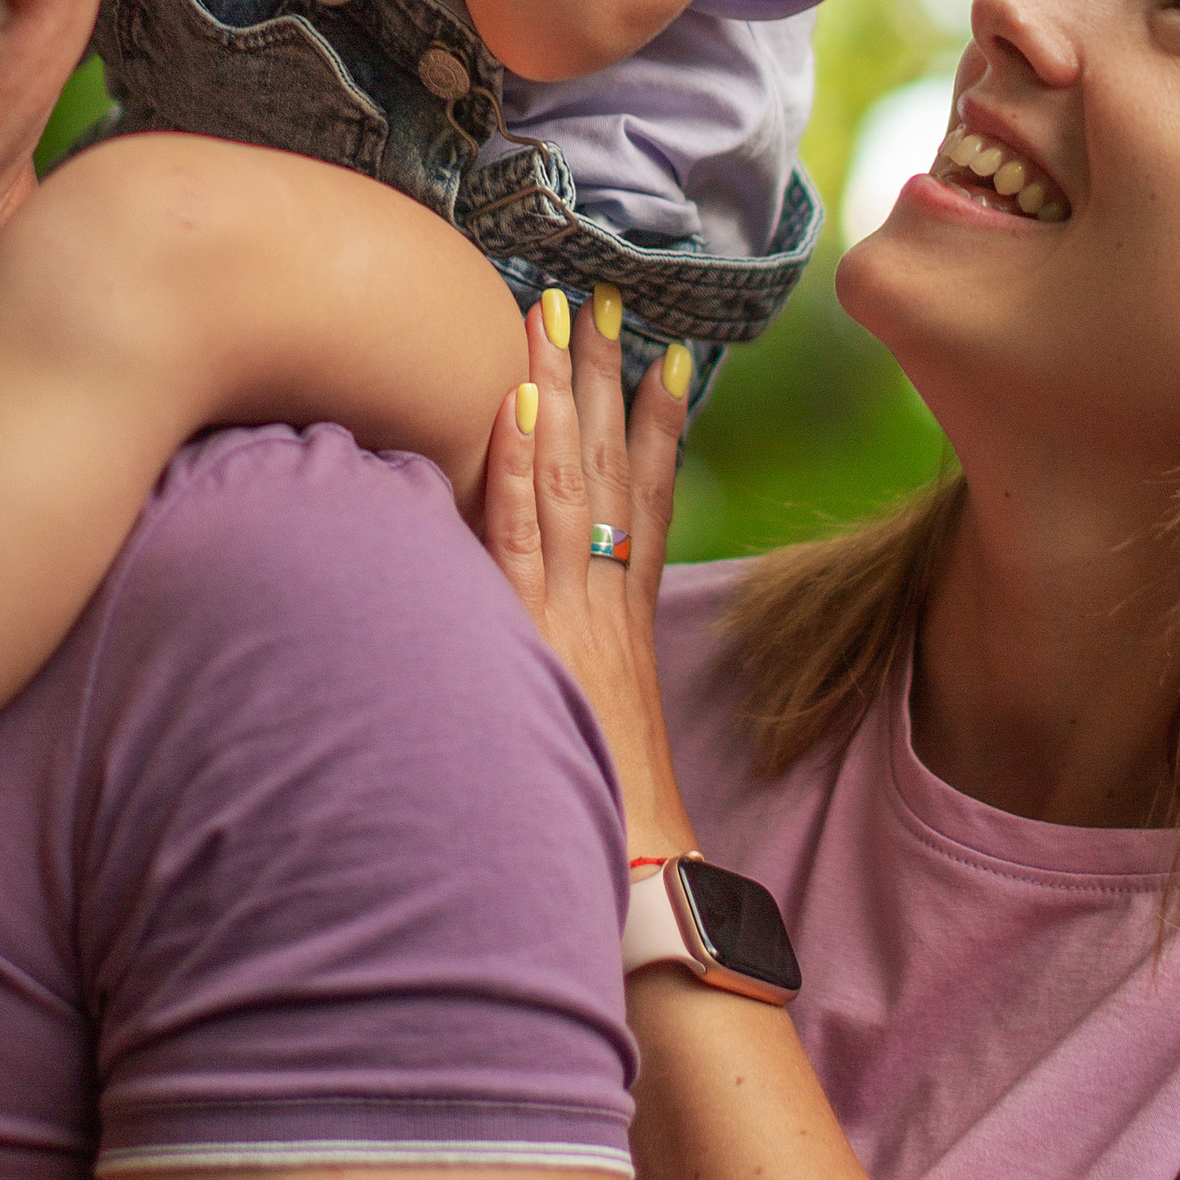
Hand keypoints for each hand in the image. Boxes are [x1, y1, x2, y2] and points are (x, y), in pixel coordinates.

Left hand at [481, 290, 698, 862]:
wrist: (643, 887)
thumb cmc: (613, 824)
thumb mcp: (602, 729)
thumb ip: (581, 679)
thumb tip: (553, 654)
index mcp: (627, 623)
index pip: (651, 497)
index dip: (660, 422)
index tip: (669, 353)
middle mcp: (609, 604)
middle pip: (614, 465)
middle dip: (606, 375)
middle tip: (601, 291)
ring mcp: (575, 614)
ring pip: (571, 478)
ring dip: (562, 388)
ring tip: (558, 310)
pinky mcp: (536, 636)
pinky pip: (523, 533)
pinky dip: (518, 463)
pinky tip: (509, 400)